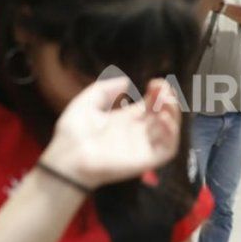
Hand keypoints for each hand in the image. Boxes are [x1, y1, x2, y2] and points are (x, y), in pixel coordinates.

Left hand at [41, 77, 181, 188]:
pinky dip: (172, 135)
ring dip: (173, 114)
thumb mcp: (87, 102)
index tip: (155, 82)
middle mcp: (138, 132)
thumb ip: (106, 89)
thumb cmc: (73, 132)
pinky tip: (165, 119)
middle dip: (168, 100)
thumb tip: (126, 81)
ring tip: (167, 101)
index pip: (151, 105)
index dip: (158, 93)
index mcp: (126, 119)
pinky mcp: (146, 160)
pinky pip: (167, 150)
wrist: (66, 158)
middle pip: (163, 115)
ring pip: (169, 131)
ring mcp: (143, 147)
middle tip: (164, 89)